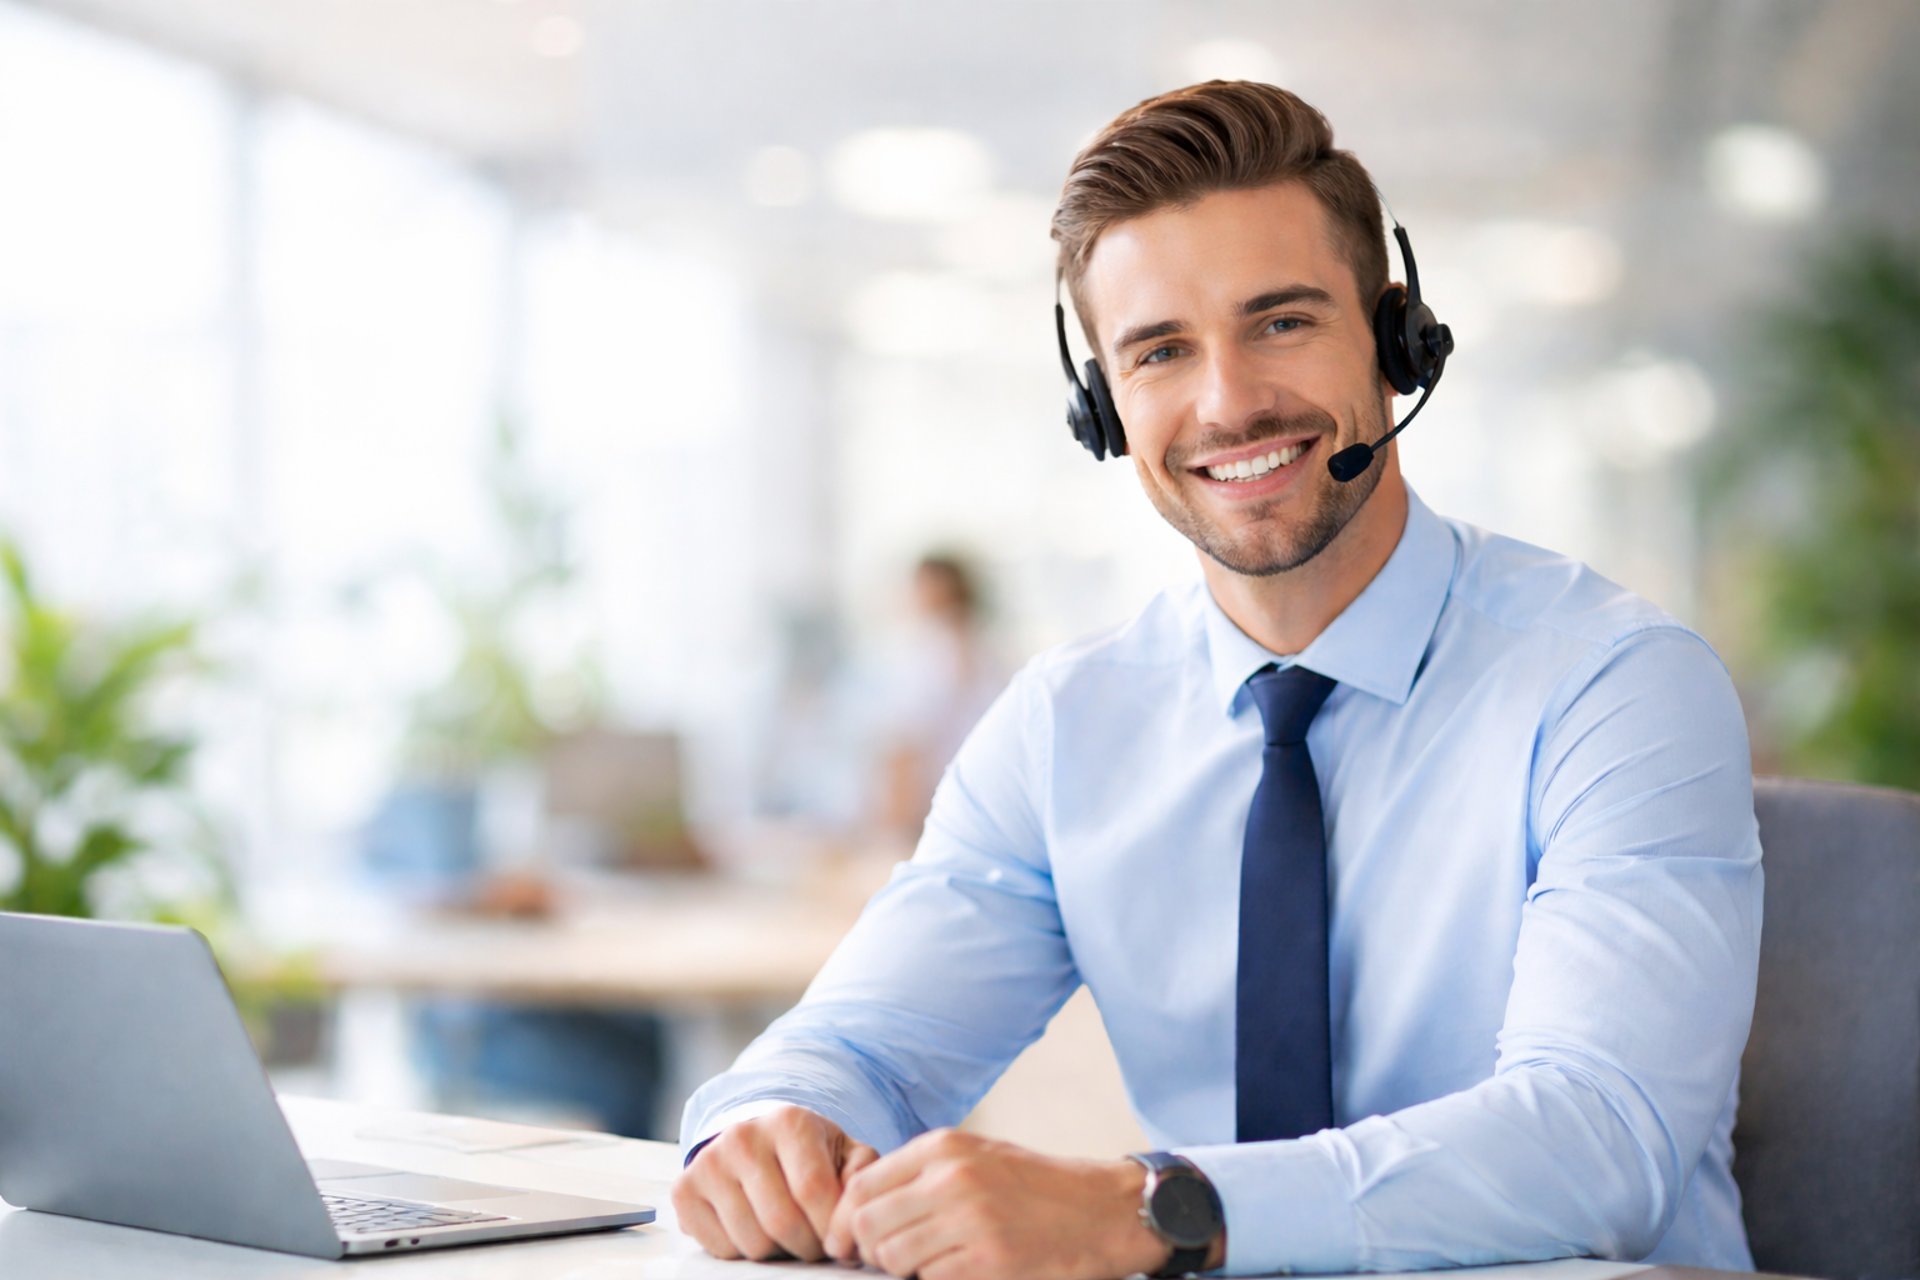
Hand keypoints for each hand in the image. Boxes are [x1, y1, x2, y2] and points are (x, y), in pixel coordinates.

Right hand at [672, 1105, 879, 1260]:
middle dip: (807, 1246)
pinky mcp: (684, 1189)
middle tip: (814, 1244)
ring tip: (787, 1234)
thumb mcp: (845, 1154)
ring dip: (777, 1252)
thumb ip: (861, 1182)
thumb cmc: (809, 1153)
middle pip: (781, 1222)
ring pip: (751, 1242)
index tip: (838, 1238)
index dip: (831, 1229)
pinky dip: (743, 1251)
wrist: (755, 1140)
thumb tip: (848, 1233)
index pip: (813, 1192)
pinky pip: (721, 1248)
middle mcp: (742, 1136)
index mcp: (789, 1122)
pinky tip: (754, 1228)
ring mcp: (708, 1162)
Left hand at [823, 1128, 1170, 1279]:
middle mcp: (952, 1179)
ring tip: (934, 1262)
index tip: (852, 1240)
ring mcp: (970, 1220)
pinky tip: (961, 1270)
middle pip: (869, 1226)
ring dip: (905, 1270)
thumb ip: (921, 1174)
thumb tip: (861, 1208)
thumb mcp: (975, 1157)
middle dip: (872, 1251)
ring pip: (894, 1259)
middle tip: (892, 1259)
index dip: (849, 1219)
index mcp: (943, 1148)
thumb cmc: (1035, 1186)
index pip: (862, 1186)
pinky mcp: (989, 1260)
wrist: (1099, 1210)